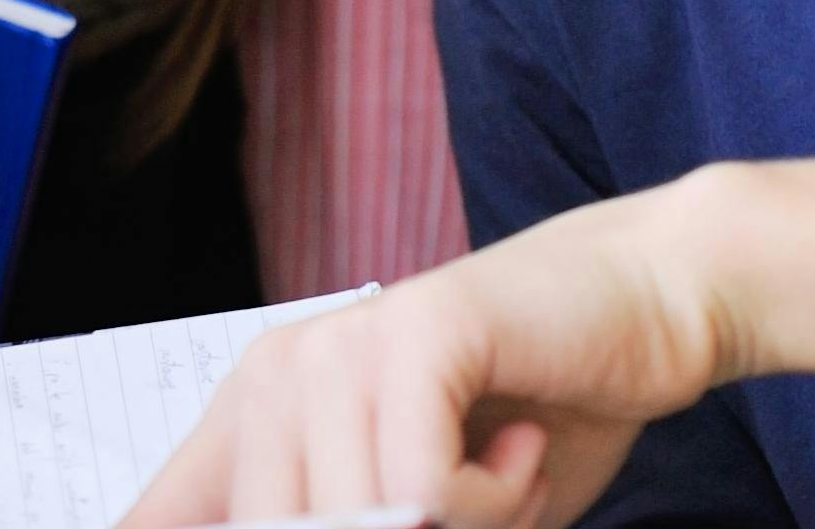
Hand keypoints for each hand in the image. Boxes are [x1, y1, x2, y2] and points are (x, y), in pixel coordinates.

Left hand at [121, 178, 750, 528]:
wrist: (645, 307)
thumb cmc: (536, 420)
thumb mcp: (422, 513)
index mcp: (260, 413)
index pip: (169, 516)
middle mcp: (282, 372)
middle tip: (472, 508)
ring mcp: (341, 344)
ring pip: (357, 522)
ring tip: (501, 475)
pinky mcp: (412, 332)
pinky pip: (422, 490)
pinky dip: (493, 503)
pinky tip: (523, 446)